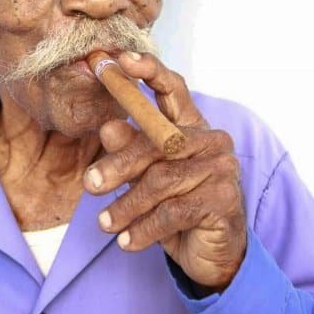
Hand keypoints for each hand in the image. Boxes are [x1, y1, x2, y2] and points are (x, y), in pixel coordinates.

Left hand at [84, 53, 247, 293]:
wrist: (211, 253)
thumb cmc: (174, 207)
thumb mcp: (144, 178)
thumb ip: (128, 151)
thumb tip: (107, 127)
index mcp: (189, 125)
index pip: (172, 88)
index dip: (148, 70)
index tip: (118, 60)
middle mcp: (210, 140)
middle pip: (158, 141)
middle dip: (119, 164)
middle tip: (89, 185)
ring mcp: (221, 168)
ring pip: (162, 180)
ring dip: (127, 206)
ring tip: (105, 224)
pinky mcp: (224, 199)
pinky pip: (173, 212)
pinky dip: (144, 229)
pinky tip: (127, 242)